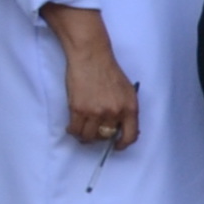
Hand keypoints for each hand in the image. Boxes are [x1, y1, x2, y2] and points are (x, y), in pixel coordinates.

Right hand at [56, 24, 138, 149]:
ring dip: (84, 136)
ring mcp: (96, 112)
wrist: (92, 57)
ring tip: (82, 130)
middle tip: (94, 131)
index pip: (130, 135)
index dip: (123, 144)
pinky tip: (73, 126)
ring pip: (88, 137)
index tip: (117, 145)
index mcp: (130, 108)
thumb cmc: (109, 72)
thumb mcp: (127, 91)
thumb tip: (124, 128)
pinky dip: (73, 131)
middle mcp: (114, 112)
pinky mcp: (79, 109)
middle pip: (105, 137)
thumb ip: (127, 110)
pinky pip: (75, 130)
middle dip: (99, 137)